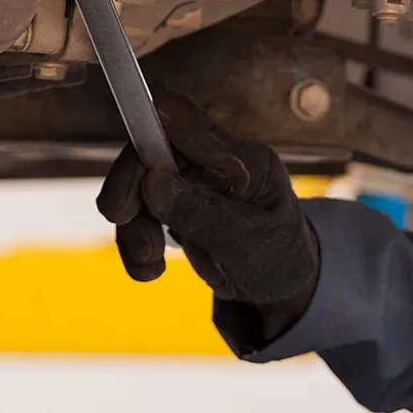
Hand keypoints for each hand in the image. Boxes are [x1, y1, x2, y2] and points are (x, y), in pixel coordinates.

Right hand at [95, 91, 317, 305]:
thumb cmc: (280, 261)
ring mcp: (195, 184)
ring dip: (137, 232)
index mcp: (245, 160)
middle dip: (134, 197)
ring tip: (151, 269)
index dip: (147, 123)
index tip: (127, 154)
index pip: (188, 123)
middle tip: (136, 238)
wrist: (285, 289)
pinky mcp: (180, 207)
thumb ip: (202, 213)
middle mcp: (216, 164)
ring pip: (141, 191)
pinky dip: (141, 249)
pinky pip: (143, 218)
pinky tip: (153, 271)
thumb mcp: (247, 243)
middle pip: (152, 157)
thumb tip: (151, 181)